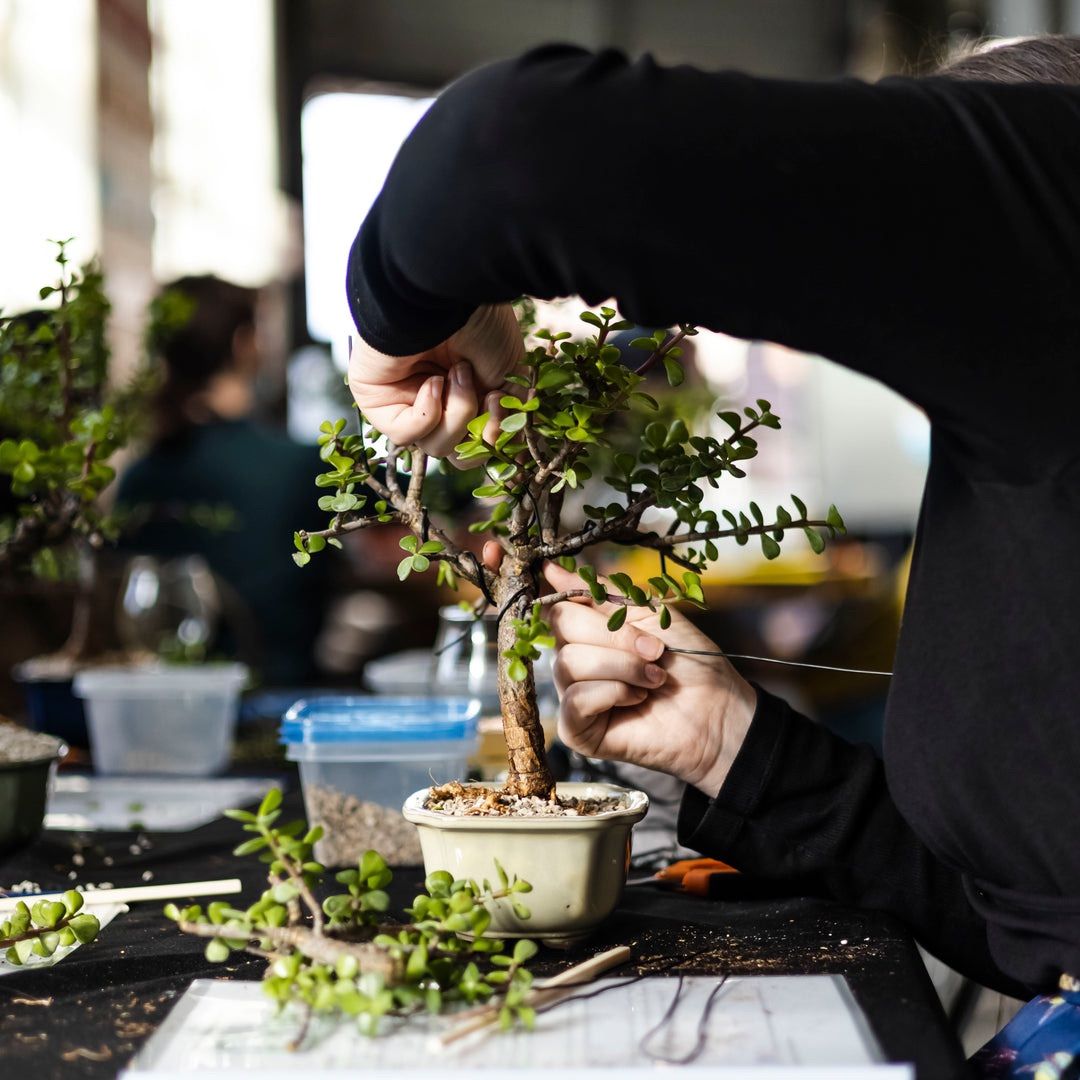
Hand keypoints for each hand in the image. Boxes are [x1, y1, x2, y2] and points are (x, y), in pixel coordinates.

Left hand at [347, 303, 523, 459]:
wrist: (443, 291)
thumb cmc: (477, 321)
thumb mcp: (507, 374)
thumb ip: (503, 416)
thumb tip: (491, 443)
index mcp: (464, 391)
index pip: (478, 442)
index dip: (496, 435)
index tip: (500, 399)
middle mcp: (435, 398)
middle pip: (458, 452)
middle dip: (475, 426)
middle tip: (486, 392)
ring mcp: (404, 400)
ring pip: (434, 446)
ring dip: (457, 413)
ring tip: (457, 373)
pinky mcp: (377, 400)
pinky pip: (405, 434)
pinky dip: (426, 413)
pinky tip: (432, 381)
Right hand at [542, 562, 757, 796]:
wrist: (716, 708)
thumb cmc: (689, 661)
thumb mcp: (647, 613)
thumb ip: (600, 591)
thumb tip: (550, 566)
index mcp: (588, 632)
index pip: (559, 603)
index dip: (573, 595)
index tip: (592, 595)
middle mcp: (574, 661)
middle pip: (562, 626)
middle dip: (613, 635)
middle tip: (654, 650)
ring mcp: (574, 695)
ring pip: (568, 662)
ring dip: (621, 666)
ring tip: (654, 678)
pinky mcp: (577, 729)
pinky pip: (575, 699)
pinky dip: (612, 693)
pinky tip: (636, 699)